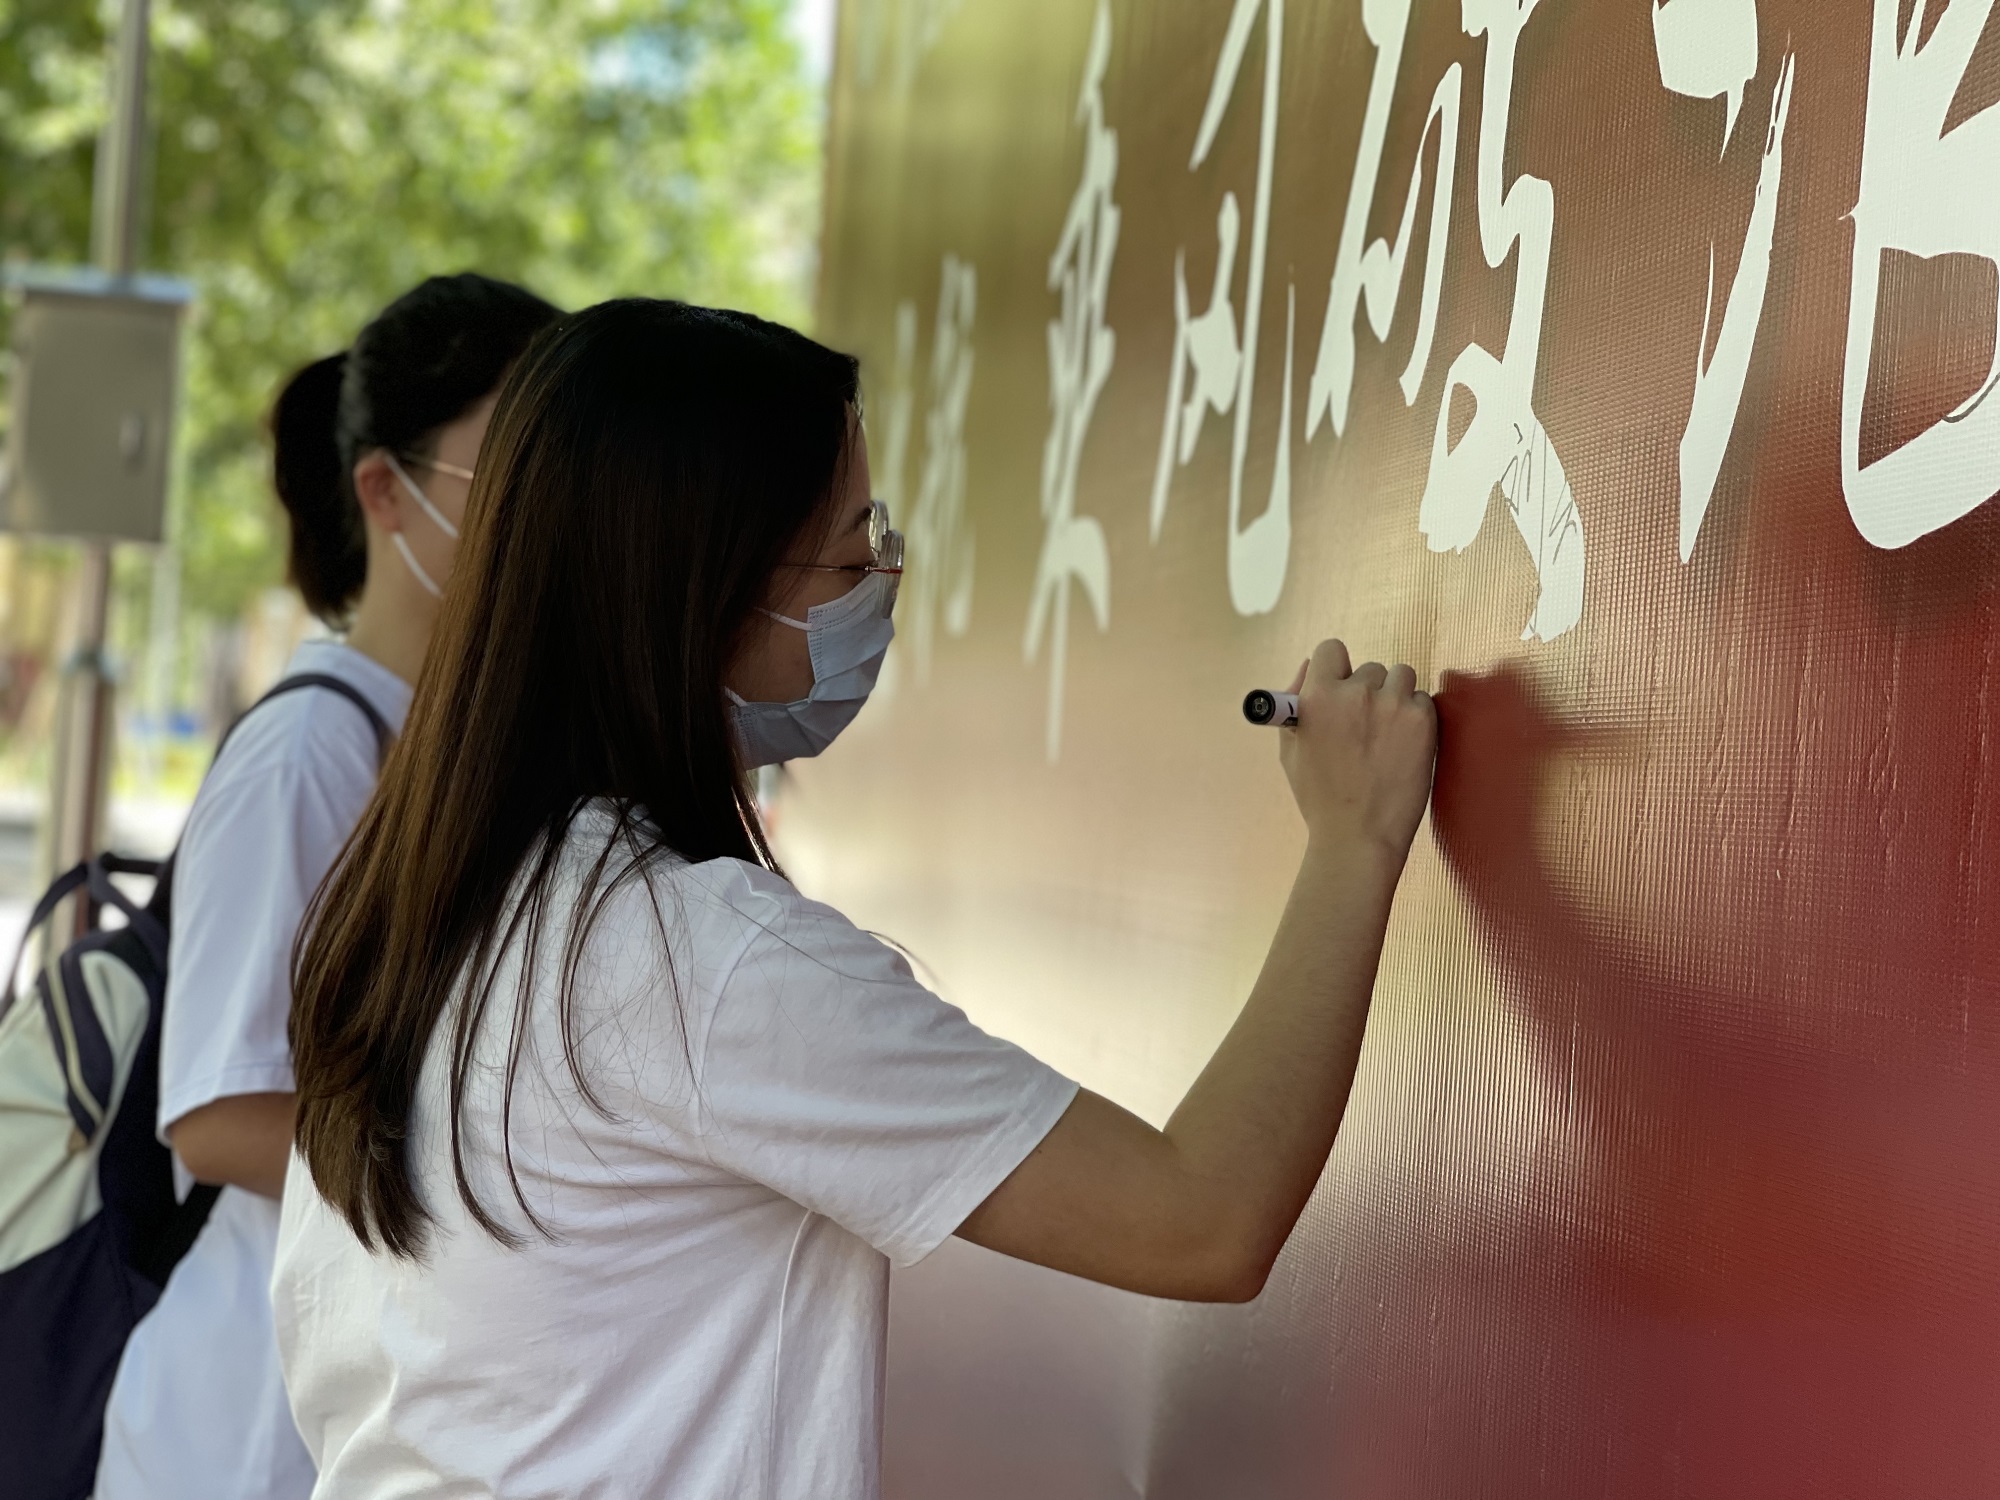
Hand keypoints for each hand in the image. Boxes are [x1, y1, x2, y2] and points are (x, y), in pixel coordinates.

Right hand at [1277, 639, 1436, 860]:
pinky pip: (1423, 700)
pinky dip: (1417, 717)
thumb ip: (1296, 700)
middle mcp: (1356, 692)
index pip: (1330, 650)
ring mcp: (1393, 704)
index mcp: (1318, 696)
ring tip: (1389, 735)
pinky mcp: (1423, 720)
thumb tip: (1309, 667)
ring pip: (1402, 677)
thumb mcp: (1290, 749)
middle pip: (1371, 668)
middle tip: (1367, 728)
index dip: (1335, 668)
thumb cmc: (1320, 797)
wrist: (1358, 836)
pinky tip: (1405, 746)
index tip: (1341, 688)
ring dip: (1396, 698)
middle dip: (1369, 692)